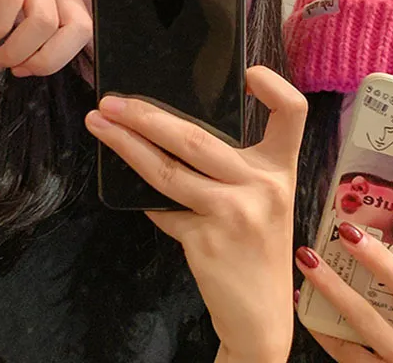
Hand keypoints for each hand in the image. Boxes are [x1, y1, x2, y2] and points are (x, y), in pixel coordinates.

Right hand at [0, 0, 91, 76]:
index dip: (58, 57)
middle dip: (41, 59)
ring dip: (15, 50)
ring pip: (43, 19)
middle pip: (72, 27)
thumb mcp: (34, 6)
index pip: (83, 30)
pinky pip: (11, 0)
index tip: (29, 70)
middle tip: (13, 69)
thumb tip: (29, 67)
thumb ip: (41, 33)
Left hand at [85, 66, 306, 362]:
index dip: (275, 85)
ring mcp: (233, 213)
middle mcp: (262, 185)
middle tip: (113, 101)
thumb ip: (236, 167)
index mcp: (281, 168)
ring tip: (99, 125)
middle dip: (146, 115)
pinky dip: (145, 198)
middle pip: (196, 138)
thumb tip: (174, 130)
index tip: (247, 73)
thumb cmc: (259, 248)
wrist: (261, 317)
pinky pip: (162, 208)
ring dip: (125, 145)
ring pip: (167, 169)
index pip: (293, 113)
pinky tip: (127, 184)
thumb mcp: (264, 199)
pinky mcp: (204, 240)